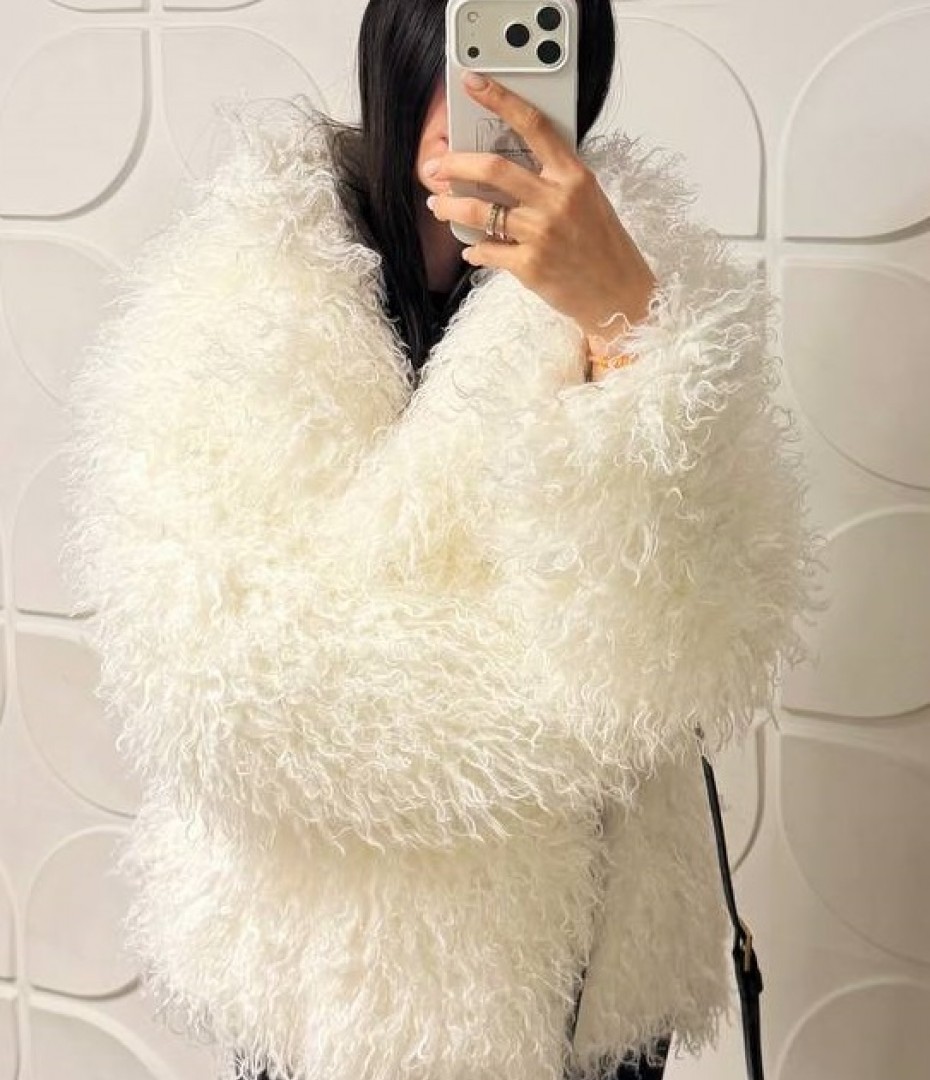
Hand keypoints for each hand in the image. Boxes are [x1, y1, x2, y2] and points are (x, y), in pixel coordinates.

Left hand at [424, 71, 656, 341]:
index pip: (534, 125)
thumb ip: (553, 179)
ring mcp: (542, 234)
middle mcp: (557, 200)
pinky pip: (486, 252)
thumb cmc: (601, 246)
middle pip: (493, 168)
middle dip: (455, 163)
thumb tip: (506, 167)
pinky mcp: (530, 266)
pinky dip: (473, 251)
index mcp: (573, 176)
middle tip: (437, 166)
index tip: (472, 83)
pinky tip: (472, 250)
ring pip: (480, 211)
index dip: (500, 99)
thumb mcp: (588, 200)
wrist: (618, 294)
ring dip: (450, 206)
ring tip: (439, 205)